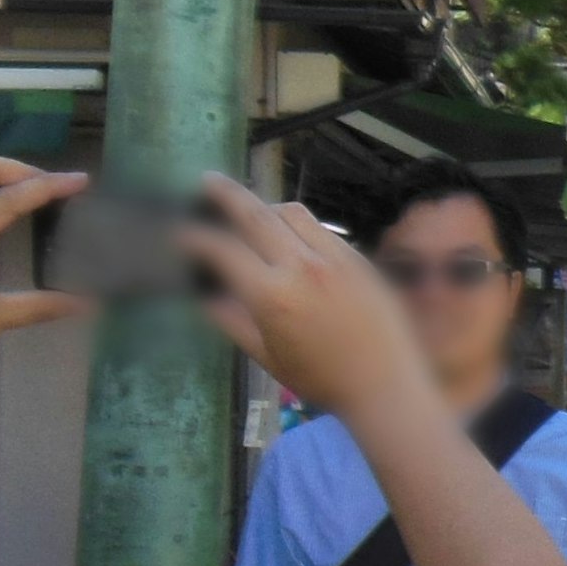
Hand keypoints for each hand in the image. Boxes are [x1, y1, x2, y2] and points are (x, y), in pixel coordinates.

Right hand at [179, 176, 437, 420]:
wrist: (385, 383)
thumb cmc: (320, 379)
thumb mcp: (267, 356)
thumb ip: (232, 321)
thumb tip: (206, 295)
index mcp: (273, 295)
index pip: (225, 251)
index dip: (197, 238)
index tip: (182, 231)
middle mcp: (302, 266)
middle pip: (257, 215)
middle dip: (227, 195)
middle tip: (208, 182)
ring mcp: (334, 257)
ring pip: (293, 213)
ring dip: (267, 207)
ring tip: (252, 212)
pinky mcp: (358, 257)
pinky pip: (321, 229)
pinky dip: (298, 226)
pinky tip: (291, 238)